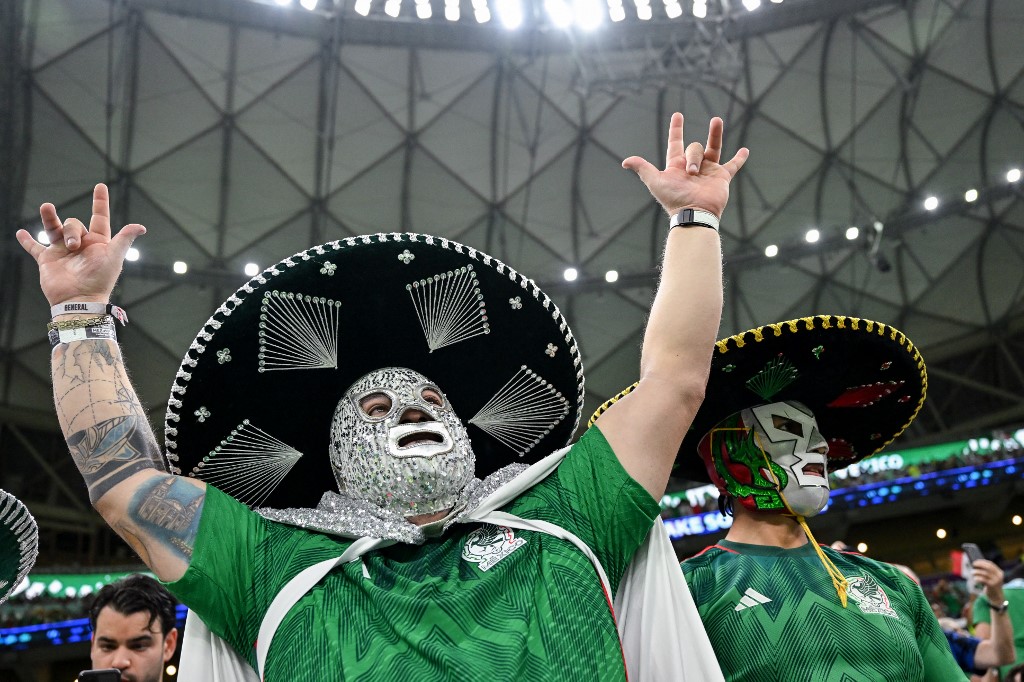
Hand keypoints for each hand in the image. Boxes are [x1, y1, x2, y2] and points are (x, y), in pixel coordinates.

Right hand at [16, 184, 145, 306]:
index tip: (100, 187)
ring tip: (47, 207)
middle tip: (73, 247)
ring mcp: (62, 251)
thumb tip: (141, 227)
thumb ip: (124, 239)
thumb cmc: (99, 279)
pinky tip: (21, 232)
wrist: (78, 299)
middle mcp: (80, 245)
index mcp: (98, 242)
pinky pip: (35, 247)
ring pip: (54, 228)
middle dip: (72, 230)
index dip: (100, 202)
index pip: (99, 217)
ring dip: (49, 218)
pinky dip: (27, 240)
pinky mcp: (47, 260)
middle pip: (73, 223)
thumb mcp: (114, 256)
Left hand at [622, 113, 748, 218]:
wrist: (695, 213)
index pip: (675, 143)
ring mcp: (708, 171)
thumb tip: (625, 162)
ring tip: (716, 120)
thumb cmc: (674, 198)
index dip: (676, 129)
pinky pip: (732, 165)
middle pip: (694, 147)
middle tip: (692, 173)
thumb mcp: (655, 181)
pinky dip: (739, 159)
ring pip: (712, 148)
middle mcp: (692, 167)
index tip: (677, 115)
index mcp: (676, 166)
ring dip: (714, 134)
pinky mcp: (721, 177)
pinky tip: (745, 151)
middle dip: (693, 156)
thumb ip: (642, 169)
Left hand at [972, 559, 1005, 603]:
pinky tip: (974, 578)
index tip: (975, 561)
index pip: (991, 564)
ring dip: (976, 571)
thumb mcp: (992, 578)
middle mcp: (999, 576)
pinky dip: (977, 578)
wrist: (997, 597)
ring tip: (972, 572)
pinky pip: (983, 579)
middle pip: (988, 567)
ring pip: (984, 573)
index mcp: (999, 572)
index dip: (982, 562)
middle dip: (979, 564)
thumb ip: (987, 572)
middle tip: (973, 564)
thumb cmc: (991, 586)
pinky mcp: (992, 585)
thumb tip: (976, 564)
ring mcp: (996, 580)